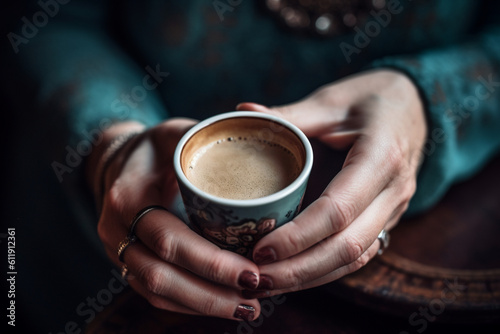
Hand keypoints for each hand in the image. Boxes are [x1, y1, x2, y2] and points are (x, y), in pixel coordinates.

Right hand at [87, 119, 260, 320]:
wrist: (118, 161)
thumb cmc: (154, 146)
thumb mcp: (176, 133)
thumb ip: (207, 142)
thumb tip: (257, 144)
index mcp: (129, 196)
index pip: (171, 239)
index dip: (211, 262)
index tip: (251, 271)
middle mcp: (117, 229)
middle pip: (162, 275)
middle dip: (212, 293)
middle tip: (255, 297)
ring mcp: (117, 250)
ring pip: (156, 292)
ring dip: (203, 305)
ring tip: (246, 307)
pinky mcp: (126, 262)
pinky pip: (153, 293)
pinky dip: (188, 304)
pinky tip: (220, 305)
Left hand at [237, 69, 426, 295]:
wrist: (416, 105)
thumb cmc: (373, 99)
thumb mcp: (332, 100)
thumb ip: (290, 114)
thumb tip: (243, 110)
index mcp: (381, 157)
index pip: (338, 210)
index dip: (298, 236)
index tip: (260, 249)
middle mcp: (394, 191)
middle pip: (348, 247)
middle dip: (299, 269)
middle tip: (255, 277)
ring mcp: (395, 209)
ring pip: (356, 258)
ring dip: (311, 277)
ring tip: (268, 284)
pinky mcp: (387, 218)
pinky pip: (360, 253)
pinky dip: (326, 269)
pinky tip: (294, 275)